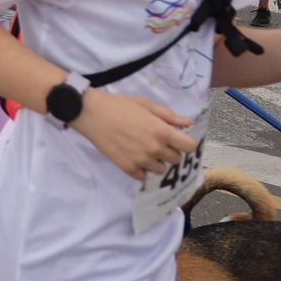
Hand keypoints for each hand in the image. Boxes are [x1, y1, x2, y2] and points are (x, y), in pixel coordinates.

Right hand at [72, 90, 196, 179]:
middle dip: (170, 151)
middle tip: (157, 143)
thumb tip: (188, 123)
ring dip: (156, 162)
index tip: (177, 140)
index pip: (189, 147)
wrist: (91, 114)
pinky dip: (141, 169)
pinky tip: (134, 158)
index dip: (185, 143)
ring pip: (160, 170)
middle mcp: (155, 149)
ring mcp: (141, 160)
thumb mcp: (146, 104)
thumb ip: (169, 116)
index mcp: (162, 131)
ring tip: (144, 151)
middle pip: (176, 159)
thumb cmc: (119, 105)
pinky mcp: (127, 167)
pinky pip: (143, 176)